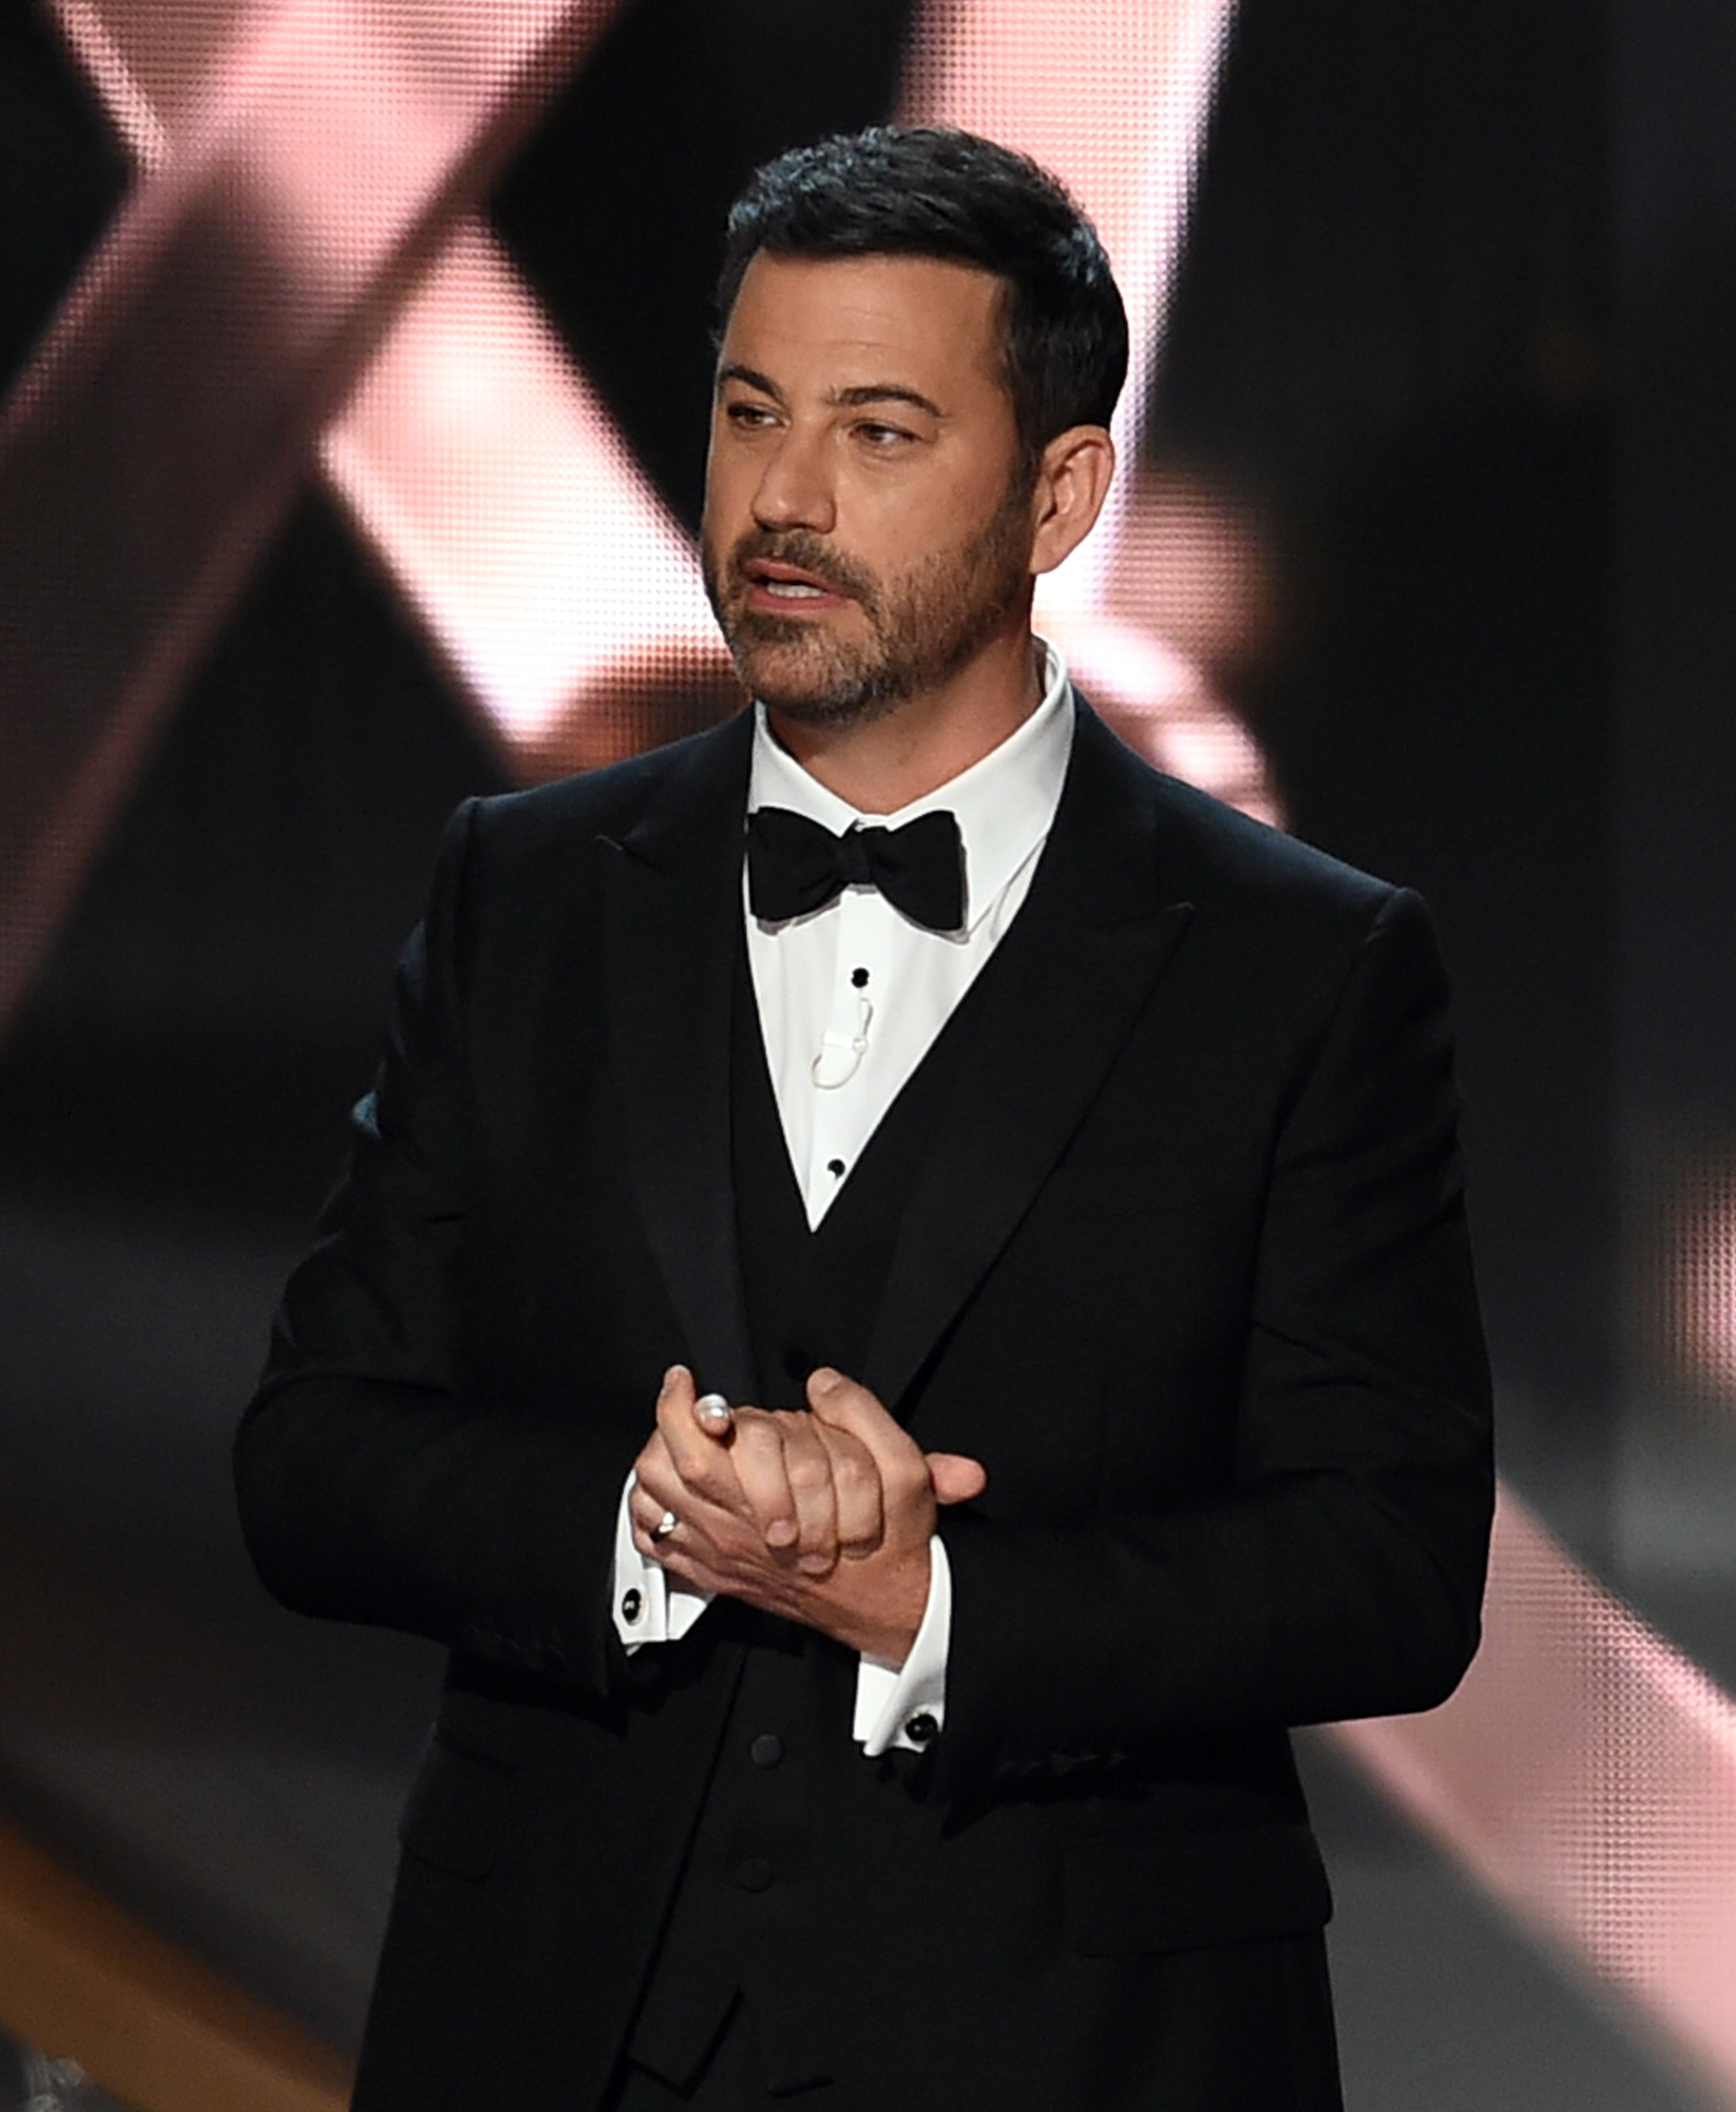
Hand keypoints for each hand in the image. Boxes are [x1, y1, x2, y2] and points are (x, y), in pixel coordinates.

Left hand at [629, 1365, 985, 1661]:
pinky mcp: (713, 1572)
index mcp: (775, 1501)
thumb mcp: (904, 1471)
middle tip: (680, 1400)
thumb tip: (822, 1383)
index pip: (708, 1440)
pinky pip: (656, 1542)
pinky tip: (666, 1489)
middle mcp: (736, 1530)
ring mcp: (718, 1554)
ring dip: (657, 1461)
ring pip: (655, 1500)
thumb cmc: (885, 1543)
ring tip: (673, 1437)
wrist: (882, 1606)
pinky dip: (651, 1512)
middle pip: (666, 1468)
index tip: (685, 1382)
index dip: (685, 1404)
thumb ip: (863, 1414)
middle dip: (666, 1423)